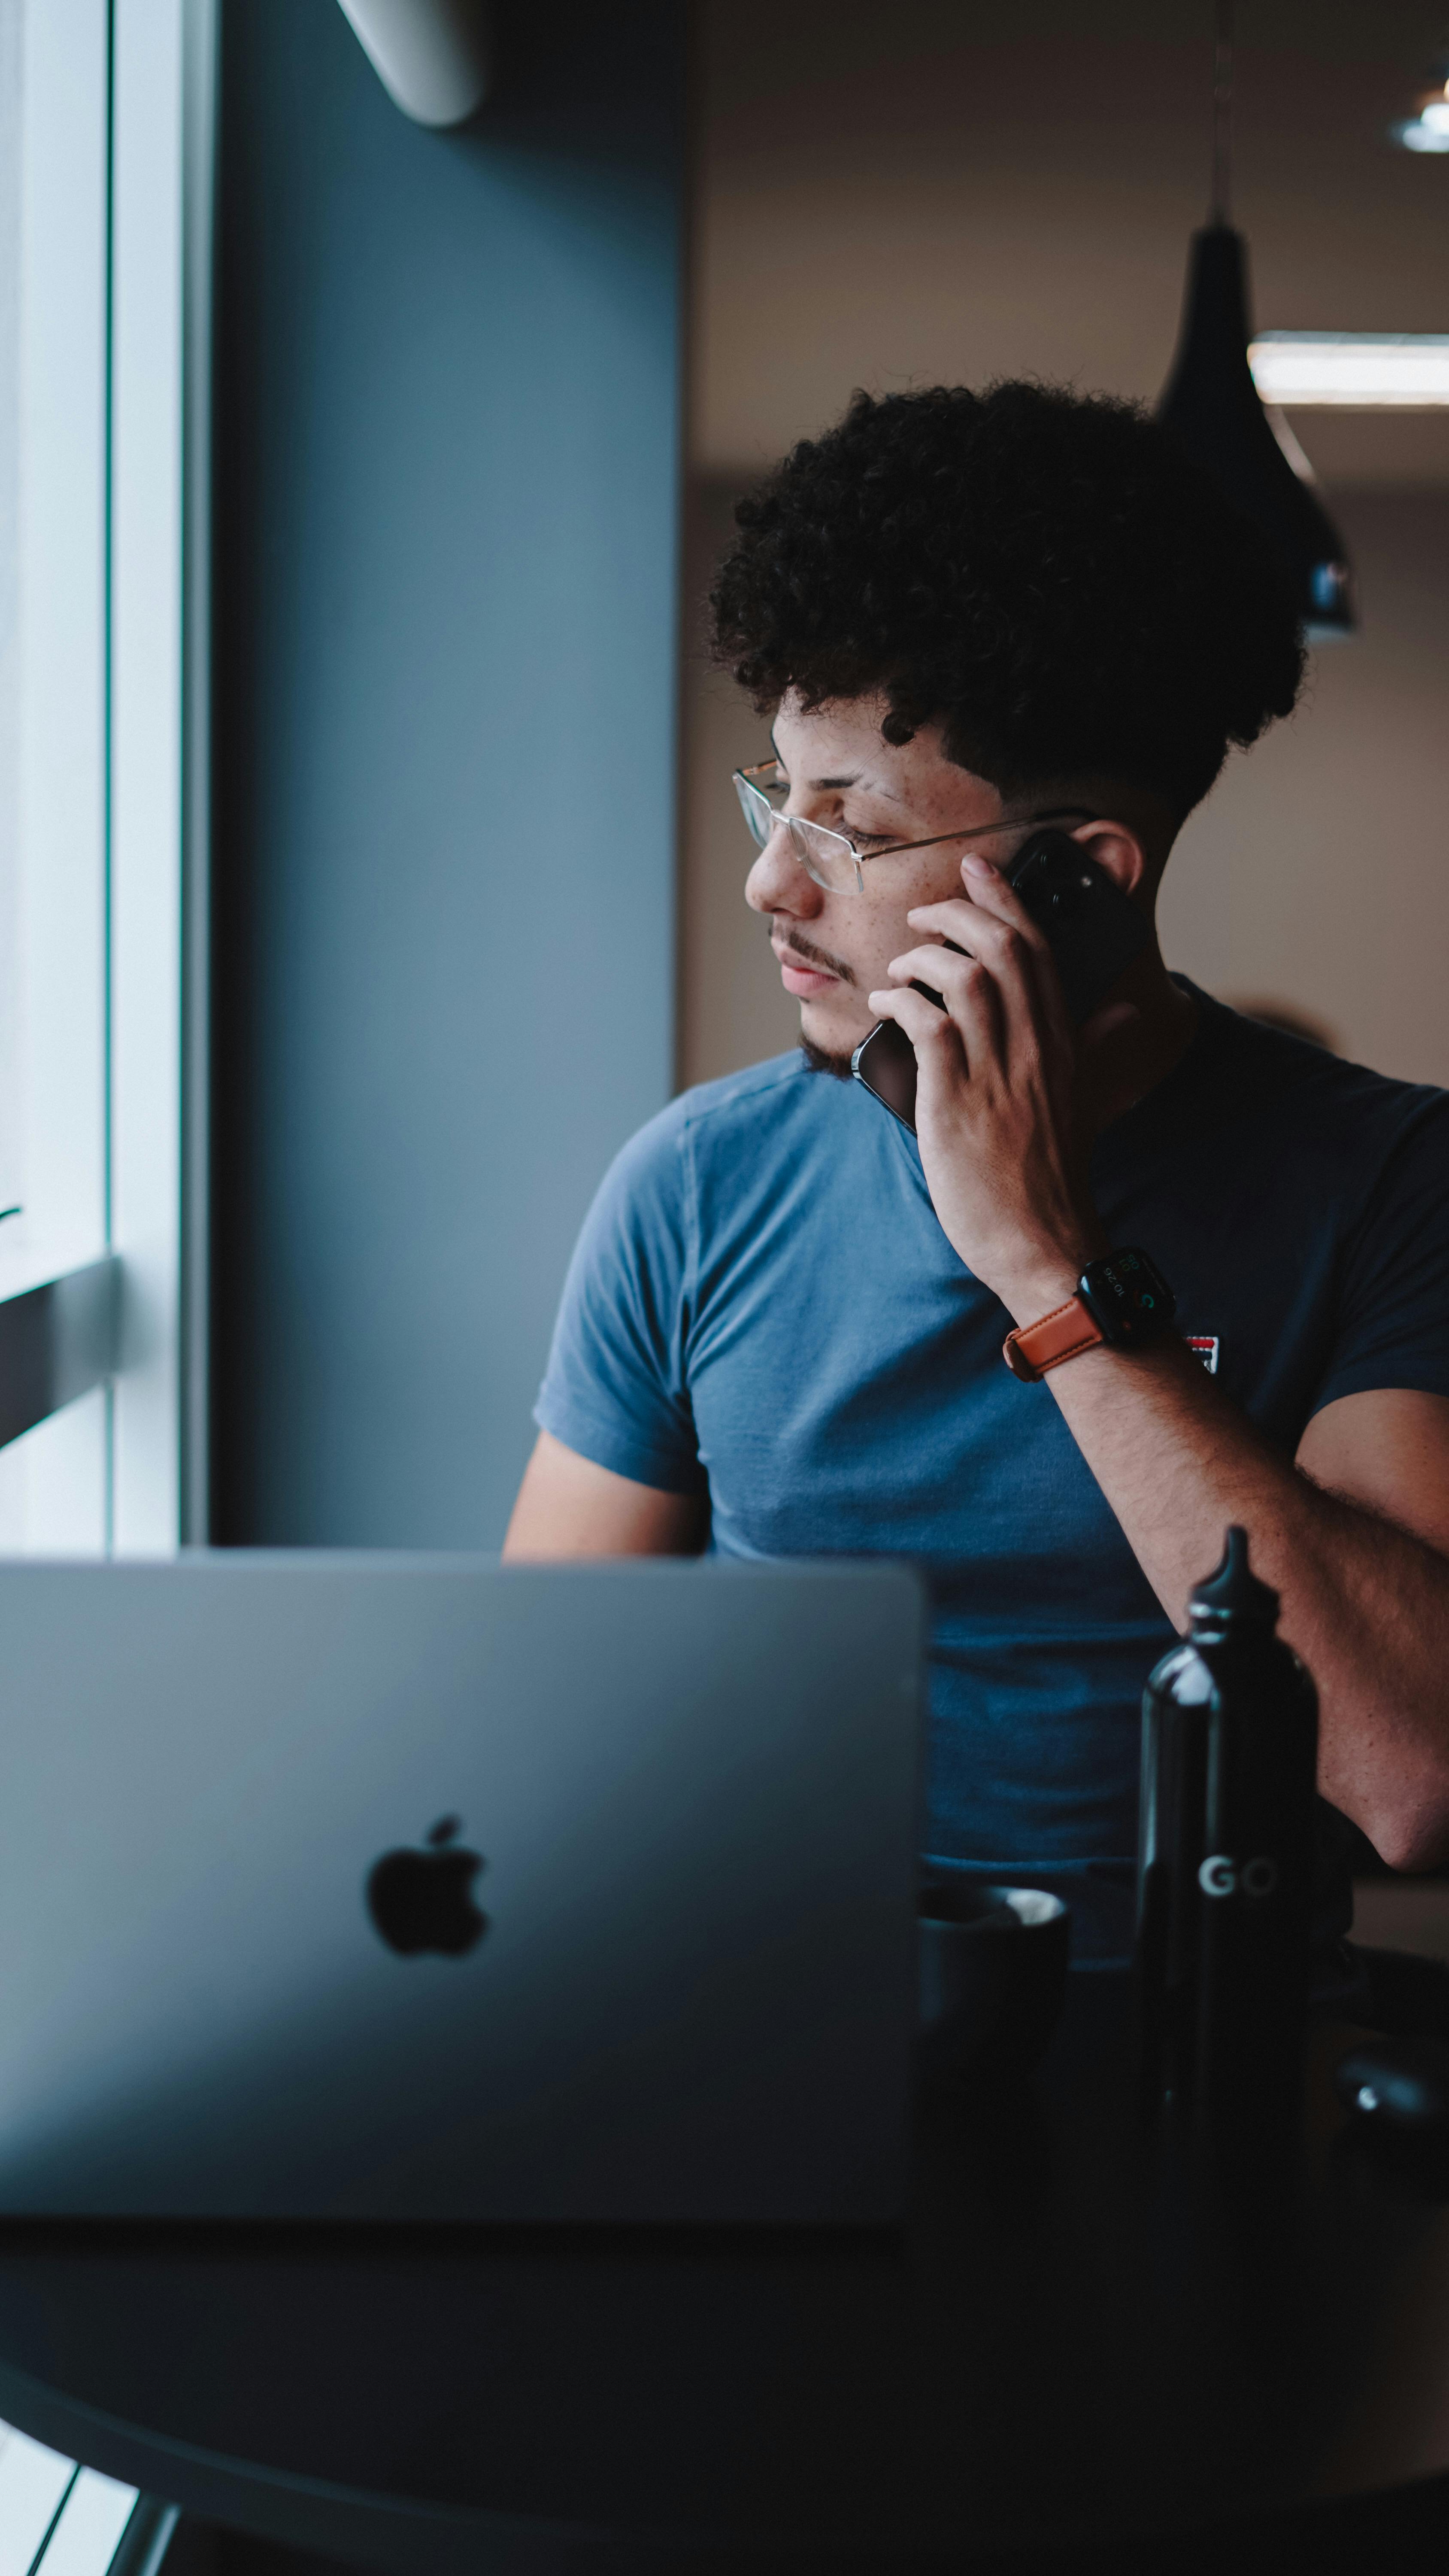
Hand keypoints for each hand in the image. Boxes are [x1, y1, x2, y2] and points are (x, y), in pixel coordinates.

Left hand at [868, 853, 1134, 1319]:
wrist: (1042, 1244)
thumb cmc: (1051, 1177)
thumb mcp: (1084, 1102)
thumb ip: (1097, 1048)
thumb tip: (1125, 1008)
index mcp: (1063, 1045)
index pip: (1039, 950)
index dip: (1006, 900)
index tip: (978, 869)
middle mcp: (1034, 1050)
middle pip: (1002, 949)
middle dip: (958, 913)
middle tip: (926, 913)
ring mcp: (997, 1075)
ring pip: (965, 977)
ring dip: (923, 957)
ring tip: (901, 966)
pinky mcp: (956, 1103)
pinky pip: (928, 1025)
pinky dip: (902, 1001)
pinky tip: (886, 1004)